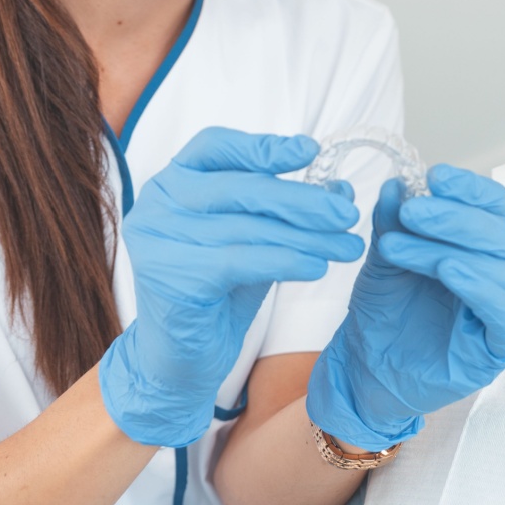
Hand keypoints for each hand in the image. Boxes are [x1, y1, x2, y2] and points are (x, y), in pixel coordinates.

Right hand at [99, 128, 364, 446]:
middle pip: (239, 188)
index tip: (312, 150)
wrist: (181, 359)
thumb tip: (340, 187)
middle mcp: (156, 203)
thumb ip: (287, 211)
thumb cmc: (218, 291)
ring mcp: (156, 239)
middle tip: (347, 212)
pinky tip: (318, 266)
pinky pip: (239, 261)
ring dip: (306, 236)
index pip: (216, 146)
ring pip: (247, 227)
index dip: (264, 146)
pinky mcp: (168, 277)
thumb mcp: (256, 239)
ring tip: (348, 245)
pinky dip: (284, 261)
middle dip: (301, 200)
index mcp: (172, 181)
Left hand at [306, 165, 504, 450]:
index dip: (470, 188)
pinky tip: (449, 271)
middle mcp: (501, 275)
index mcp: (482, 248)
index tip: (434, 175)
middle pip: (501, 233)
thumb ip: (394, 222)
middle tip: (412, 211)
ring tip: (401, 245)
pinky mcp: (499, 347)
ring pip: (500, 267)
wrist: (366, 371)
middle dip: (454, 216)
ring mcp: (504, 311)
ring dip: (451, 247)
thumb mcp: (385, 259)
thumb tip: (398, 183)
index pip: (494, 207)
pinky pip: (504, 312)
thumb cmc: (384, 314)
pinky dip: (479, 286)